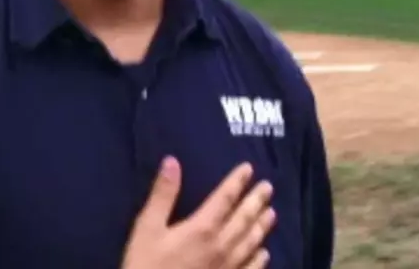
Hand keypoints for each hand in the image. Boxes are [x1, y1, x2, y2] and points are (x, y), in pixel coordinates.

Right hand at [122, 157, 275, 268]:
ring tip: (272, 213)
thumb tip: (172, 161)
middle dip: (256, 200)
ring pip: (250, 243)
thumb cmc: (146, 265)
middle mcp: (221, 245)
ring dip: (262, 226)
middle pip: (244, 218)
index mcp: (202, 228)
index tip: (248, 169)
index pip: (225, 198)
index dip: (237, 182)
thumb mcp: (147, 228)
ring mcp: (228, 268)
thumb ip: (162, 195)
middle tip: (269, 187)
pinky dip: (259, 260)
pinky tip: (264, 254)